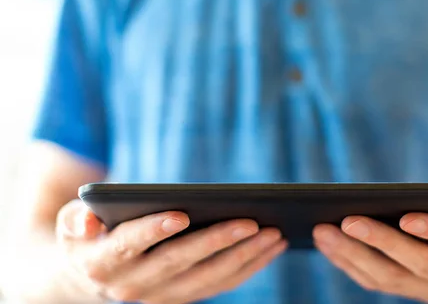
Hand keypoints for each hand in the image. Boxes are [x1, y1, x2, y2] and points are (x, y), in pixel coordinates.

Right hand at [56, 200, 286, 303]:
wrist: (90, 275)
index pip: (129, 244)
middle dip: (217, 241)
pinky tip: (271, 247)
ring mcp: (161, 295)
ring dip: (243, 257)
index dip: (154, 229)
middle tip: (252, 221)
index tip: (181, 213)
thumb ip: (76, 219)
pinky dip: (248, 267)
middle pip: (180, 262)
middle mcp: (132, 285)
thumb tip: (87, 220)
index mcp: (103, 261)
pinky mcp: (183, 296)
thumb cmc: (88, 235)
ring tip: (274, 233)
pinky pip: (220, 285)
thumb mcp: (71, 223)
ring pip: (208, 279)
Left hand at [313, 202, 427, 303]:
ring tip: (323, 230)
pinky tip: (327, 244)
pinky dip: (350, 265)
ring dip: (353, 256)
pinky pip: (378, 283)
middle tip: (347, 220)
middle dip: (381, 242)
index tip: (407, 216)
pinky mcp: (412, 292)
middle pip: (417, 264)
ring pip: (390, 278)